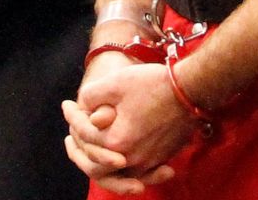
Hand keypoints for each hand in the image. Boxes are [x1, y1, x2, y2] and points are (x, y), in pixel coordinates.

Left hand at [64, 61, 190, 193]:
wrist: (191, 90)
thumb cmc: (154, 84)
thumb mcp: (117, 82)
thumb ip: (92, 96)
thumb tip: (82, 107)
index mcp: (116, 141)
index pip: (84, 135)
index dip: (72, 117)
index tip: (66, 104)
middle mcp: (130, 159)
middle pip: (95, 166)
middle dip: (78, 150)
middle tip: (68, 138)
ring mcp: (147, 162)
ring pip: (116, 174)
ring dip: (99, 163)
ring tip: (89, 151)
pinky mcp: (160, 158)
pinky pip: (136, 172)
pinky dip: (123, 168)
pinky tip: (119, 159)